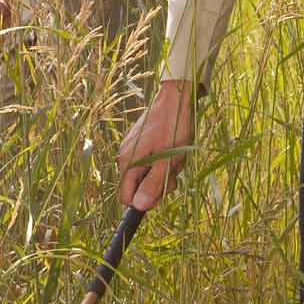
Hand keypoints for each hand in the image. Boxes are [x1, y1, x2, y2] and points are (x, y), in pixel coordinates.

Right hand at [116, 79, 194, 210]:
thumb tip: (139, 207)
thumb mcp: (168, 160)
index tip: (162, 191)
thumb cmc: (174, 127)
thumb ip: (154, 184)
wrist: (177, 97)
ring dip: (164, 172)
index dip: (143, 200)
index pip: (126, 197)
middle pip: (138, 187)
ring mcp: (134, 148)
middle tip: (174, 171)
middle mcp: (126, 155)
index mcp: (128, 161)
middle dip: (158, 184)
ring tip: (176, 157)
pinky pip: (151, 161)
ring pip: (147, 174)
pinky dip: (163, 161)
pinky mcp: (142, 142)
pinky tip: (174, 150)